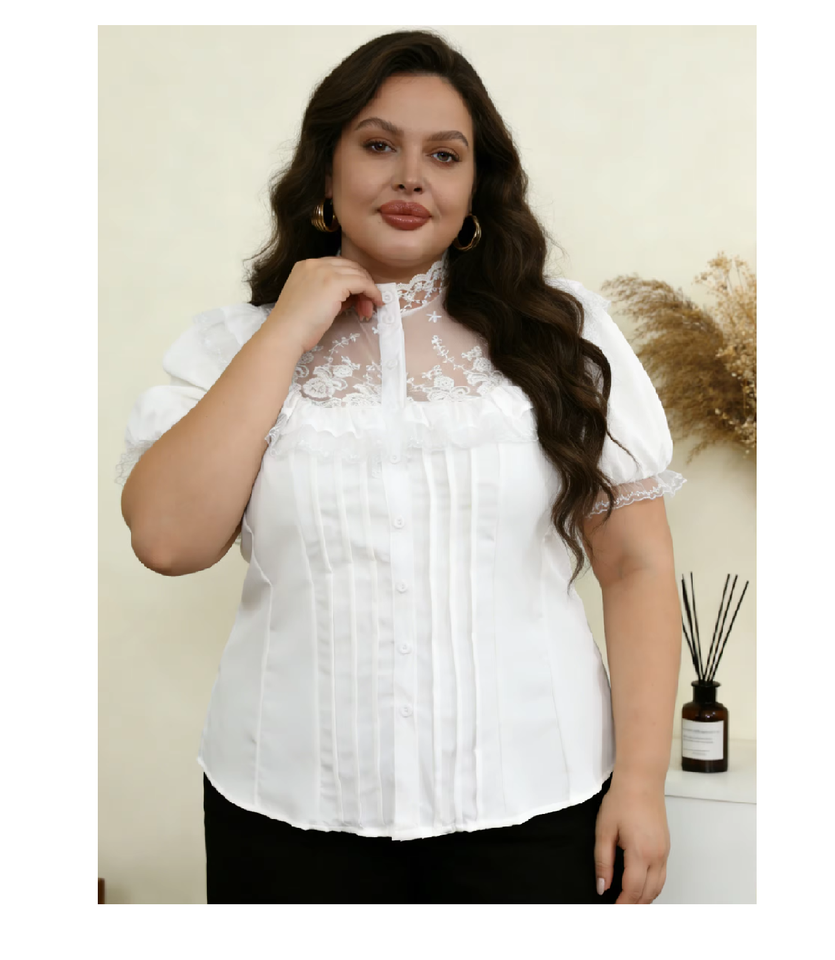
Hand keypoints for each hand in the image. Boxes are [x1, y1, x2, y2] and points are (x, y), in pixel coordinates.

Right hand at [266, 256, 384, 354]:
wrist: (285, 334)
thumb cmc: (295, 326)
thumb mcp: (312, 302)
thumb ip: (329, 294)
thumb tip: (351, 298)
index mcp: (305, 266)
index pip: (337, 266)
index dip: (351, 281)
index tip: (357, 299)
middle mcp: (315, 264)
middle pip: (349, 267)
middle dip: (362, 285)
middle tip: (367, 305)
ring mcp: (325, 271)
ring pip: (357, 273)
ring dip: (368, 290)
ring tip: (369, 309)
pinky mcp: (335, 282)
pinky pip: (362, 282)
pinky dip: (372, 292)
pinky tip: (376, 303)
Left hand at [594, 774, 669, 902]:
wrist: (641, 780)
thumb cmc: (622, 800)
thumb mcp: (604, 830)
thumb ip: (603, 861)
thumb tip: (602, 886)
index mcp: (640, 853)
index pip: (633, 890)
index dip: (623, 904)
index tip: (612, 910)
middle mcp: (657, 856)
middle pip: (648, 893)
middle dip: (634, 905)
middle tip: (620, 909)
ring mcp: (665, 852)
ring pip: (658, 886)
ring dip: (645, 898)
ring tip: (629, 902)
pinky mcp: (666, 846)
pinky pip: (662, 875)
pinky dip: (652, 885)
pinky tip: (640, 885)